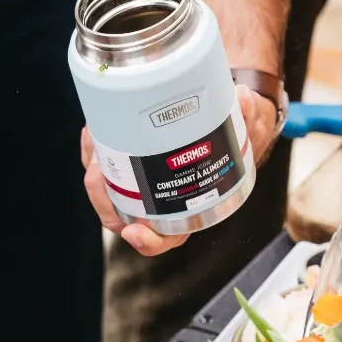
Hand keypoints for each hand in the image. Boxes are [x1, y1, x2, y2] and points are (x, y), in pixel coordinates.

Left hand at [83, 84, 278, 257]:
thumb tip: (242, 100)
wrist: (218, 114)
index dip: (147, 240)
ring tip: (96, 143)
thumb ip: (249, 115)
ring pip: (104, 187)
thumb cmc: (230, 133)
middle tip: (98, 171)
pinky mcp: (122, 159)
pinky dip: (93, 146)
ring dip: (94, 168)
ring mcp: (137, 181)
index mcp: (186, 207)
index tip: (133, 232)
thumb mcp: (246, 125)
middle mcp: (158, 198)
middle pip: (120, 212)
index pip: (163, 236)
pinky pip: (99, 160)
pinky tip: (94, 130)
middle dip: (103, 195)